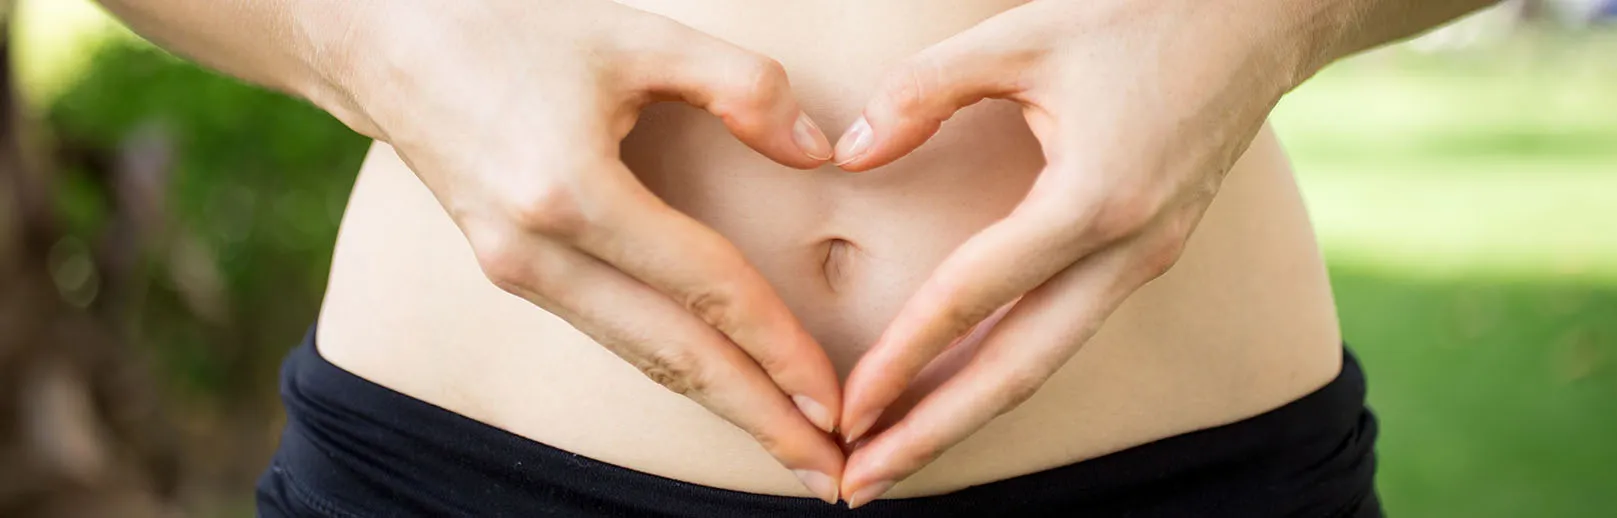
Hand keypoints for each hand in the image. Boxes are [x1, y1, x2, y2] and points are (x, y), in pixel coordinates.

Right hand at [315, 1, 844, 500]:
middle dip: (758, 421)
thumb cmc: (515, 26)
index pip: (703, 289)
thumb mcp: (637, 35)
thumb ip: (741, 85)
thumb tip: (820, 153)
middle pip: (672, 358)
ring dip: (722, 407)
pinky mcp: (512, 272)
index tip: (837, 402)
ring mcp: (516, 271)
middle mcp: (536, 252)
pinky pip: (612, 333)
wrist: (385, 42)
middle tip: (833, 479)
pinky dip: (676, 370)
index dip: (778, 349)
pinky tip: (726, 389)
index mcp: (569, 192)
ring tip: (792, 450)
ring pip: (640, 357)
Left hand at [829, 0, 1305, 504]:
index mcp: (1094, 200)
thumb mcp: (1021, 35)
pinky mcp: (1146, 257)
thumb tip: (852, 153)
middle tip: (861, 485)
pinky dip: (1004, 373)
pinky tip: (957, 392)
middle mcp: (1127, 251)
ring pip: (1044, 364)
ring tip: (896, 458)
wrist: (1261, 20)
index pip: (974, 297)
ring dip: (967, 415)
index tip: (847, 410)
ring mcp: (1143, 262)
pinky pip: (1065, 332)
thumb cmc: (1141, 17)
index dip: (903, 358)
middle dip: (934, 434)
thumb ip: (925, 90)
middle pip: (1017, 372)